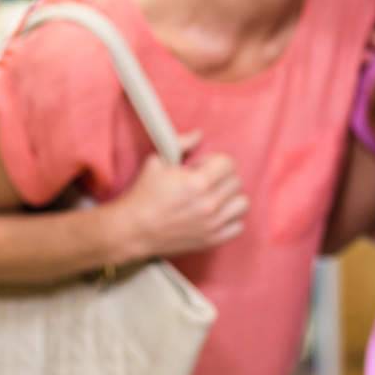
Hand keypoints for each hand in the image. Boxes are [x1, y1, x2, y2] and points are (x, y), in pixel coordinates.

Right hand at [109, 132, 248, 259]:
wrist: (132, 229)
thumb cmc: (143, 194)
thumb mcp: (157, 162)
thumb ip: (181, 144)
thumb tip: (199, 134)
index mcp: (197, 182)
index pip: (228, 163)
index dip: (214, 161)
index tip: (200, 167)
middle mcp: (209, 204)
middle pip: (236, 182)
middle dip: (221, 177)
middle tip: (204, 182)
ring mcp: (212, 224)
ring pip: (242, 203)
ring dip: (230, 198)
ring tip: (214, 197)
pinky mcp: (212, 240)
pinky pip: (238, 226)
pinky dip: (230, 219)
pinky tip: (216, 215)